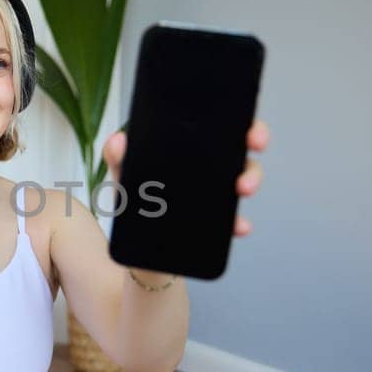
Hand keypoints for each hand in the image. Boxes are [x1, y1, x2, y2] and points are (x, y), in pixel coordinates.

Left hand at [102, 118, 269, 236]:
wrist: (138, 253)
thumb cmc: (138, 205)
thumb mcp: (126, 180)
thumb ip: (120, 160)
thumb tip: (117, 141)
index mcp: (191, 151)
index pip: (221, 126)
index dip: (238, 118)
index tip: (246, 120)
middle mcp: (210, 170)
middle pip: (240, 147)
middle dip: (254, 140)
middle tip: (253, 144)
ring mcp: (217, 197)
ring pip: (244, 180)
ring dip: (250, 179)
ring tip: (242, 188)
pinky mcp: (217, 225)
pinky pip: (234, 221)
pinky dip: (239, 222)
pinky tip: (239, 226)